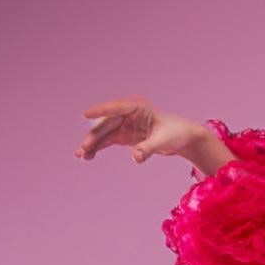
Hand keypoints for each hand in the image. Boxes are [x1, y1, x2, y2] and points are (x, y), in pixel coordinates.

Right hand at [74, 96, 207, 164]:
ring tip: (80, 155)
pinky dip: (98, 148)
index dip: (100, 111)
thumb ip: (148, 148)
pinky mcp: (125, 135)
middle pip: (106, 123)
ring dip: (92, 143)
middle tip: (84, 148)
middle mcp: (128, 113)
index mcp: (137, 107)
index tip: (85, 114)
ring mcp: (125, 124)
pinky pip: (108, 141)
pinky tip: (88, 156)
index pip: (115, 108)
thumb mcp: (164, 140)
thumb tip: (135, 158)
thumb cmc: (176, 133)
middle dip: (94, 135)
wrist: (183, 138)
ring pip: (104, 133)